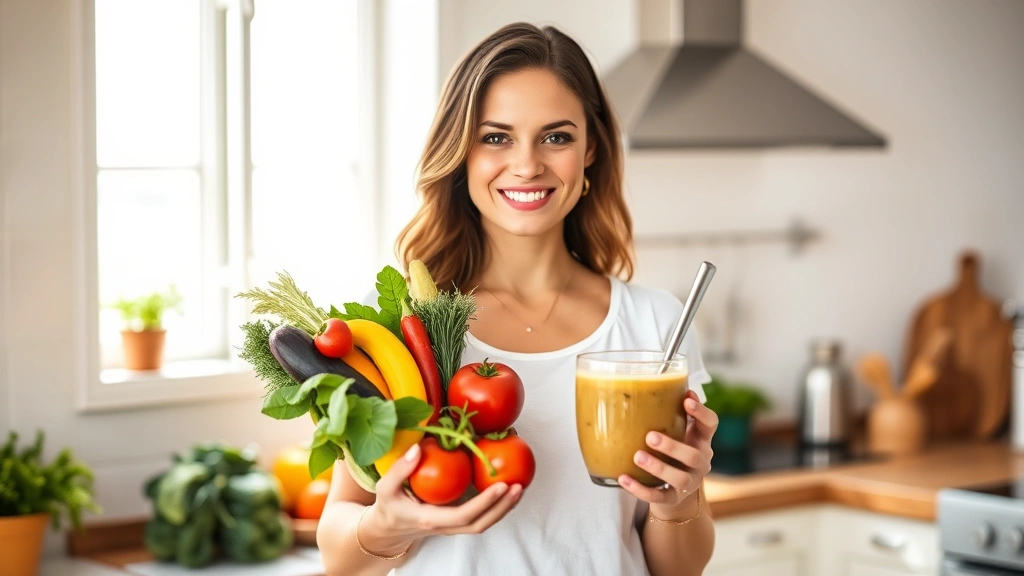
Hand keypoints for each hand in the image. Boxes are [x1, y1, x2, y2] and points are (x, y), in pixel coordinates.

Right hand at [358, 443, 523, 554]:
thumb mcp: (386, 488)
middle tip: (518, 486)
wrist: (387, 529)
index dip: (484, 503)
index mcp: (429, 519)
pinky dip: (496, 506)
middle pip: (480, 524)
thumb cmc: (389, 506)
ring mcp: (452, 526)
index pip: (463, 516)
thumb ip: (400, 469)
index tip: (501, 485)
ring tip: (519, 488)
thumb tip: (418, 448)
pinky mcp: (456, 521)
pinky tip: (506, 490)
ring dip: (503, 508)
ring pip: (483, 523)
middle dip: (502, 508)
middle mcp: (444, 527)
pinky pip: (480, 516)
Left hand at [618, 389, 717, 513]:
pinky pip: (659, 498)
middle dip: (672, 446)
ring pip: (680, 479)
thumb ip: (673, 411)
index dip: (701, 413)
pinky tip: (623, 479)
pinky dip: (640, 489)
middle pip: (693, 456)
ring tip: (637, 456)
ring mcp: (689, 483)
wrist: (674, 492)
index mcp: (701, 440)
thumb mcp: (677, 430)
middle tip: (649, 436)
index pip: (711, 425)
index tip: (686, 400)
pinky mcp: (673, 500)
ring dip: (658, 467)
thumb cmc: (673, 452)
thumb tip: (668, 385)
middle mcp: (700, 462)